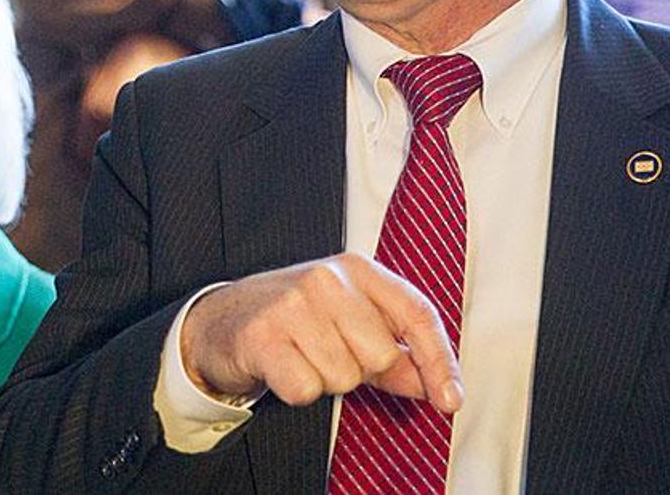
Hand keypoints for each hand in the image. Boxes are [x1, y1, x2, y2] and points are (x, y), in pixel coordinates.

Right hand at [180, 253, 462, 411]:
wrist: (220, 319)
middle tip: (328, 352)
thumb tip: (436, 386)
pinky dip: (297, 391)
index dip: (439, 360)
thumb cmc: (293, 320)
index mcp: (356, 270)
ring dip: (325, 381)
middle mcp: (327, 279)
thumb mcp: (348, 323)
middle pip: (381, 355)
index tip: (450, 399)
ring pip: (345, 377)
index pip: (416, 313)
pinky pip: (307, 390)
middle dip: (362, 371)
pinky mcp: (264, 336)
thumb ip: (395, 352)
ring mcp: (294, 304)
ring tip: (302, 356)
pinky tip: (281, 367)